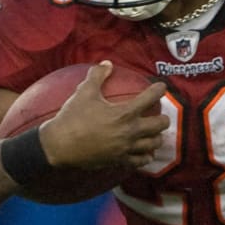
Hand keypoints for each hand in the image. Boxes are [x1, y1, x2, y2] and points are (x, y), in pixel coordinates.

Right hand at [40, 62, 169, 169]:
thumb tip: (106, 63)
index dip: (159, 90)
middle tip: (160, 114)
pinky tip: (146, 153)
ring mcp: (126, 148)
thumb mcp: (84, 92)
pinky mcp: (120, 161)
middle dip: (164, 118)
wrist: (60, 146)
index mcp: (125, 113)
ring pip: (154, 144)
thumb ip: (97, 76)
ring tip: (155, 134)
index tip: (161, 87)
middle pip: (160, 125)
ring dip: (157, 137)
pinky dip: (146, 156)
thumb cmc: (72, 117)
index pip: (151, 98)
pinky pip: (141, 161)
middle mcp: (130, 131)